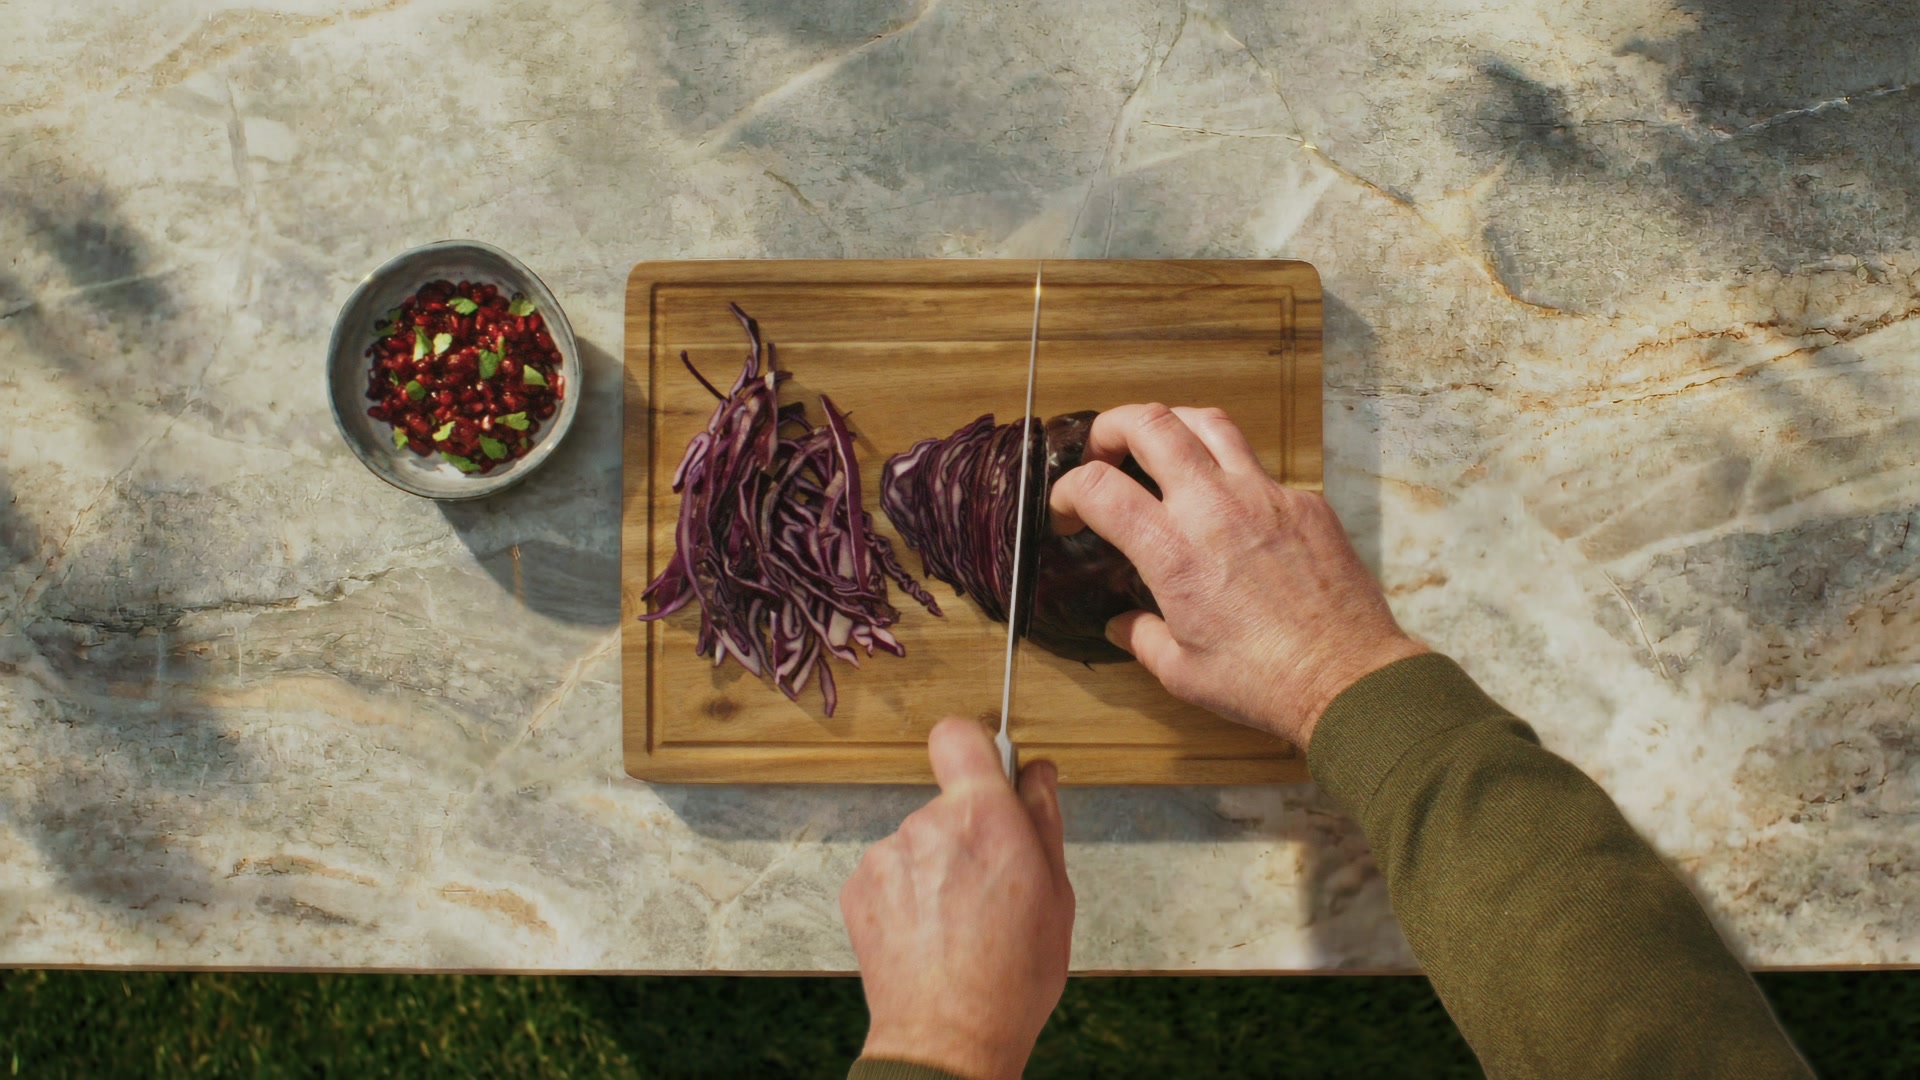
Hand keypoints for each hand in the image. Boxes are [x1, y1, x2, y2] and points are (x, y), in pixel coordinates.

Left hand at [840, 718, 1073, 1079]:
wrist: (949, 1038)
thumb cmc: (1013, 975)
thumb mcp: (1056, 893)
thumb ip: (1043, 819)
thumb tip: (1037, 771)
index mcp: (983, 817)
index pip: (957, 734)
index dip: (974, 748)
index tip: (988, 776)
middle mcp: (927, 824)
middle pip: (946, 802)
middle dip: (967, 831)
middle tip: (990, 888)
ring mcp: (885, 856)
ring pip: (917, 841)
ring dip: (934, 868)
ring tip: (957, 923)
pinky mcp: (857, 887)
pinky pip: (889, 872)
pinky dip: (905, 895)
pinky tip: (927, 934)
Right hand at [1048, 403, 1425, 748]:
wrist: (1347, 678)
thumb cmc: (1264, 682)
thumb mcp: (1181, 671)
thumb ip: (1141, 637)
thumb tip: (1121, 625)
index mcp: (1172, 552)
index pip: (1097, 487)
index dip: (1067, 490)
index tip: (1067, 510)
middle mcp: (1214, 508)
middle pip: (1150, 423)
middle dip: (1112, 427)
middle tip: (1103, 451)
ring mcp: (1264, 496)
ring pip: (1207, 421)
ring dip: (1171, 425)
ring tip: (1160, 448)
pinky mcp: (1304, 502)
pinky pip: (1257, 464)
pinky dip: (1228, 468)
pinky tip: (1226, 502)